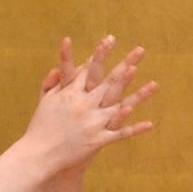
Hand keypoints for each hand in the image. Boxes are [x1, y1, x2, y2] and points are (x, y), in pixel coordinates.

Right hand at [25, 37, 157, 175]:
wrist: (39, 153)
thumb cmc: (40, 126)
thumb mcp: (44, 101)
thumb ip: (52, 83)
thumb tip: (57, 68)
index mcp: (71, 93)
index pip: (89, 68)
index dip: (100, 53)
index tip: (110, 38)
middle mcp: (84, 104)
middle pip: (109, 81)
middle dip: (126, 64)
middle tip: (139, 51)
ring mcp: (92, 123)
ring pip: (120, 105)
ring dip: (138, 95)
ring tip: (154, 84)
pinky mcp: (97, 140)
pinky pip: (119, 134)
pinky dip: (134, 129)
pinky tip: (149, 123)